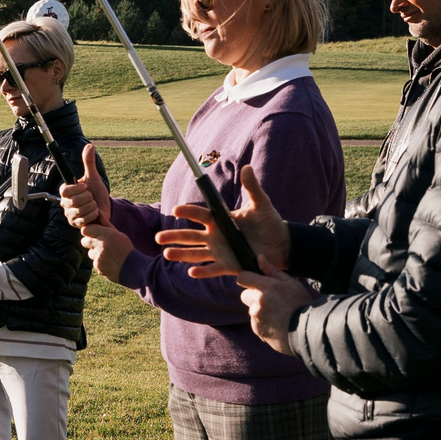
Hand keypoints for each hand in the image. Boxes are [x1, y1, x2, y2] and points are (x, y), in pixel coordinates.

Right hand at [59, 146, 112, 230]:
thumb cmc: (97, 193)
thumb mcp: (94, 177)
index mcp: (67, 192)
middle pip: (74, 200)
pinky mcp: (75, 225)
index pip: (64, 189)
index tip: (86, 187)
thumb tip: (89, 145)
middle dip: (89, 198)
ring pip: (80, 210)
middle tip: (91, 198)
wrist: (105, 209)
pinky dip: (93, 215)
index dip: (77, 188)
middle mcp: (65, 203)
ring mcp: (69, 215)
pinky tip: (95, 213)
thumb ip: (89, 162)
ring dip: (92, 206)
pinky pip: (84, 219)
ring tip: (94, 205)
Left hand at [81, 223, 132, 282]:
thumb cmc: (125, 248)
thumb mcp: (117, 233)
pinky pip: (94, 263)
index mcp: (106, 234)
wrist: (133, 268)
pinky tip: (110, 262)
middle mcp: (101, 245)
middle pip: (84, 242)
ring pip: (90, 253)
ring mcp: (99, 257)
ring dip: (96, 254)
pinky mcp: (98, 267)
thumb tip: (97, 212)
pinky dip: (100, 263)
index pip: (86, 230)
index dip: (89, 232)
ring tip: (109, 255)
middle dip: (90, 243)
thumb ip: (105, 223)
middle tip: (102, 245)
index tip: (95, 234)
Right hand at [155, 163, 290, 275]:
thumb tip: (247, 167)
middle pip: (191, 236)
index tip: (175, 210)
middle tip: (158, 237)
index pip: (200, 215)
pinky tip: (191, 272)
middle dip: (174, 237)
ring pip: (196, 253)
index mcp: (220, 220)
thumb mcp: (261, 204)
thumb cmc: (269, 223)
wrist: (282, 244)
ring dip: (181, 254)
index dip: (187, 212)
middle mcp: (215, 236)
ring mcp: (220, 252)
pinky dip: (203, 271)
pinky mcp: (228, 266)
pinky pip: (213, 269)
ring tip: (167, 254)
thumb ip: (252, 187)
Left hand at [234, 270, 314, 353]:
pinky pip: (257, 324)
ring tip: (279, 314)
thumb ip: (272, 270)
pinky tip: (278, 324)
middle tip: (272, 301)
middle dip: (255, 297)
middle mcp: (257, 302)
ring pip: (252, 310)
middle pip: (245, 296)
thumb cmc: (302, 304)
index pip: (242, 278)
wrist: (308, 332)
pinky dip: (264, 324)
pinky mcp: (257, 330)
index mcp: (266, 287)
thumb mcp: (291, 283)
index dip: (247, 279)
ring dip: (261, 311)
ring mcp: (256, 318)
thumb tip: (260, 258)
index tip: (254, 283)